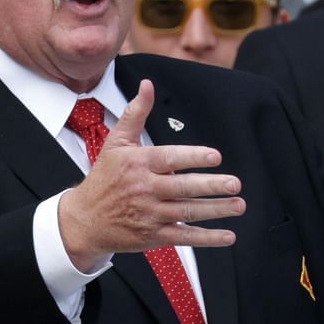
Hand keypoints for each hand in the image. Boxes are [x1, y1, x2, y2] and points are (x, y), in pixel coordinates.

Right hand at [56, 81, 243, 270]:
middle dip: (211, 186)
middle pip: (182, 188)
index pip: (169, 158)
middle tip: (235, 183)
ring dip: (216, 210)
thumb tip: (147, 85)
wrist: (84, 220)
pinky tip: (228, 235)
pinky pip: (184, 237)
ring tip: (238, 204)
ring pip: (187, 212)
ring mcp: (149, 215)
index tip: (215, 157)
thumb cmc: (104, 178)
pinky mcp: (152, 236)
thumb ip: (135, 114)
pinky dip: (207, 238)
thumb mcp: (116, 143)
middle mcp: (144, 189)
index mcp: (138, 164)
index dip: (192, 157)